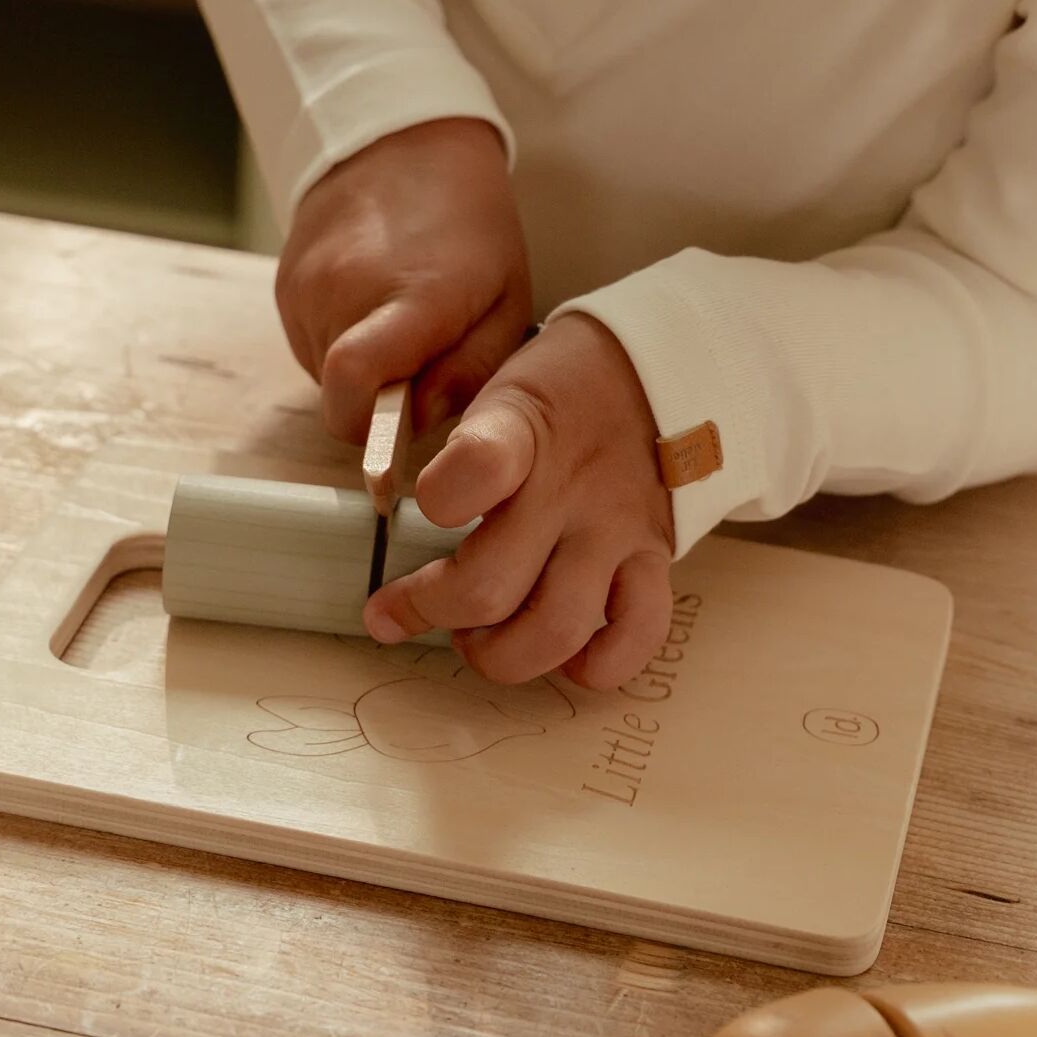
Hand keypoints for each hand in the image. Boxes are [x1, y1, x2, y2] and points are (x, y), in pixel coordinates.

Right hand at [276, 118, 533, 442]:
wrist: (403, 145)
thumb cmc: (470, 226)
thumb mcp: (507, 299)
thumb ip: (471, 372)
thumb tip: (420, 423)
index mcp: (415, 296)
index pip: (357, 382)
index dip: (367, 438)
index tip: (385, 468)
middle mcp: (347, 291)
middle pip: (343, 399)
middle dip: (378, 406)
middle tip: (418, 368)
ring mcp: (307, 287)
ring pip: (325, 377)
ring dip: (360, 373)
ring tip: (395, 324)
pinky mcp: (285, 286)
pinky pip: (311, 346)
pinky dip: (339, 345)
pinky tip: (368, 307)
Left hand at [363, 314, 675, 690]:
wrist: (655, 373)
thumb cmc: (554, 390)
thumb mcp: (492, 385)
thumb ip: (447, 444)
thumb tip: (381, 504)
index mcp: (522, 428)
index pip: (478, 465)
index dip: (438, 499)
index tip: (409, 511)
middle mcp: (569, 487)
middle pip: (489, 586)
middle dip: (428, 611)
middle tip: (402, 608)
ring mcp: (615, 529)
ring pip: (554, 629)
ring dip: (498, 653)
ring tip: (473, 638)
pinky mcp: (653, 558)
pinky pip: (636, 636)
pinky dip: (594, 664)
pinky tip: (560, 653)